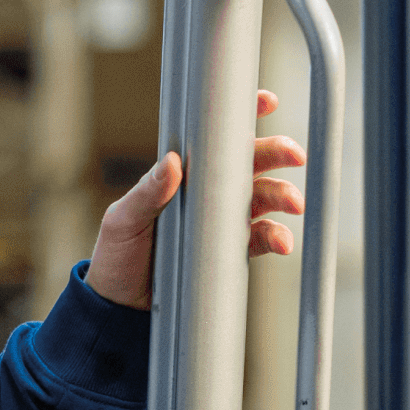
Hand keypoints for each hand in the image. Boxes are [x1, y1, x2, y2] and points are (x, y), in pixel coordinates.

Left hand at [83, 90, 308, 310]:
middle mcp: (207, 192)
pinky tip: (282, 240)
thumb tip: (173, 162)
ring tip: (292, 204)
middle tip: (294, 156)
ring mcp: (220, 221)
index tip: (267, 102)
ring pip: (261, 198)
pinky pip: (259, 239)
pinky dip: (275, 237)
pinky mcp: (228, 251)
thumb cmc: (116, 254)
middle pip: (249, 163)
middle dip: (276, 153)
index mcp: (182, 173)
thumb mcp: (123, 220)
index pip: (214, 138)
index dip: (243, 116)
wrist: (120, 307)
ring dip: (281, 196)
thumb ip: (147, 193)